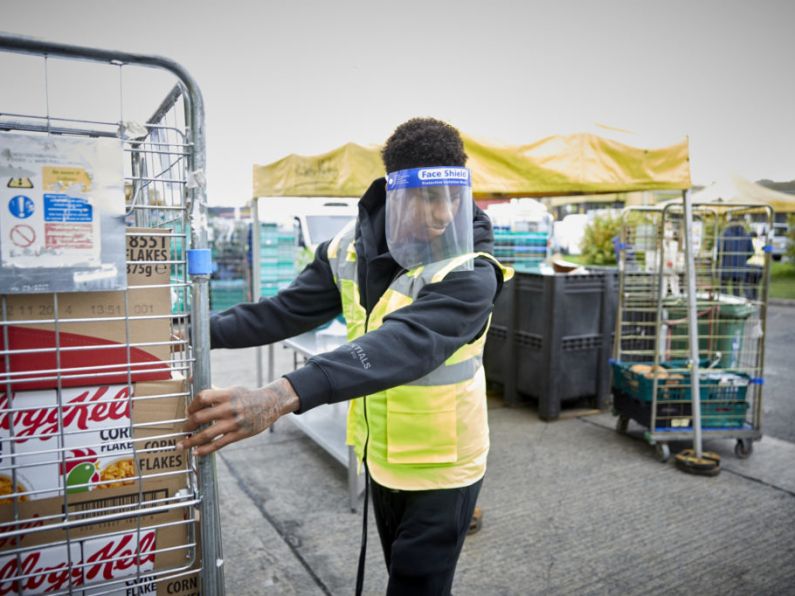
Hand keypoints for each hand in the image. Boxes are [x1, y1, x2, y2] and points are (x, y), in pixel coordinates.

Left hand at [177, 378, 299, 455]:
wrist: (270, 404)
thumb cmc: (247, 396)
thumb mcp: (232, 389)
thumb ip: (212, 390)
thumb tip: (189, 380)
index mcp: (227, 394)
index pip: (202, 397)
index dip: (191, 405)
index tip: (187, 411)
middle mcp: (229, 408)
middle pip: (201, 417)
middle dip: (188, 424)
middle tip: (183, 428)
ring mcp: (234, 423)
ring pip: (207, 434)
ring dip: (191, 441)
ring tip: (182, 445)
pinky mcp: (238, 434)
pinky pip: (218, 444)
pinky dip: (205, 450)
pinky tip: (196, 452)